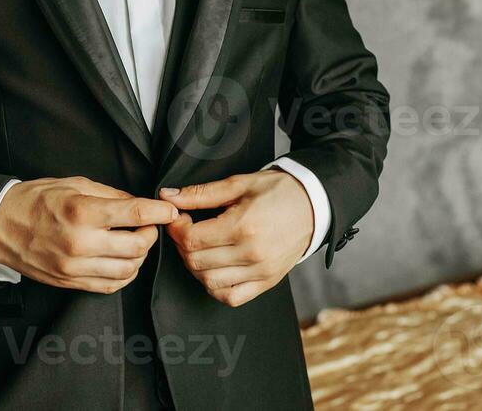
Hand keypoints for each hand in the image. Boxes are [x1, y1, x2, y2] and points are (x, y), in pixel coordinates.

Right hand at [0, 176, 177, 292]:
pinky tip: (123, 260)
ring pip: (128, 270)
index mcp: (82, 213)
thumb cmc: (35, 201)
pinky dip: (125, 274)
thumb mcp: (74, 184)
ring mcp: (75, 267)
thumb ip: (111, 195)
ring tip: (136, 242)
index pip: (134, 213)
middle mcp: (80, 243)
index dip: (159, 212)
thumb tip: (138, 204)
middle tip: (150, 225)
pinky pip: (110, 285)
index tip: (170, 211)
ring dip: (140, 256)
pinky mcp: (70, 282)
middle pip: (137, 246)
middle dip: (151, 235)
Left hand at [159, 171, 313, 307]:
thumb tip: (168, 196)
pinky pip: (230, 297)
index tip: (179, 218)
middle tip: (188, 229)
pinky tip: (215, 269)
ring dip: (196, 266)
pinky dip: (216, 287)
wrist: (314, 205)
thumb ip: (200, 193)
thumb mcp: (239, 184)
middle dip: (184, 245)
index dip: (177, 229)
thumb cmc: (278, 191)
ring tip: (202, 247)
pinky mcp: (267, 282)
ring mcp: (260, 272)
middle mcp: (252, 254)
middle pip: (196, 262)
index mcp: (243, 226)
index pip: (192, 240)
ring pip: (209, 282)